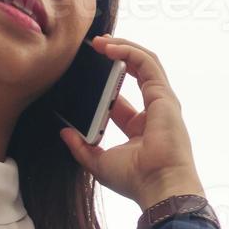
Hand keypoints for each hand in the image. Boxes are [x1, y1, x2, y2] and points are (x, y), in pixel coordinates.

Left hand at [58, 34, 204, 211]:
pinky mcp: (164, 94)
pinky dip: (129, 50)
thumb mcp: (98, 162)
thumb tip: (65, 133)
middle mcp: (153, 111)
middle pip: (136, 74)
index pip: (121, 99)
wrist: (158, 186)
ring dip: (122, 47)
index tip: (85, 75)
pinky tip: (110, 47)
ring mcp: (161, 101)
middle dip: (115, 57)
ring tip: (99, 41)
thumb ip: (81, 147)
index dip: (104, 84)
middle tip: (92, 48)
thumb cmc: (136, 180)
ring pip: (144, 62)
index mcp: (140, 127)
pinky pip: (147, 63)